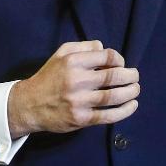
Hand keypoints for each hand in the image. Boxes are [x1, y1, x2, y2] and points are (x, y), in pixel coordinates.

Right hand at [7, 40, 138, 136]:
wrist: (29, 105)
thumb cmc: (49, 77)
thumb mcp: (61, 54)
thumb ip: (83, 47)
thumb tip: (103, 47)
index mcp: (73, 62)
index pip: (106, 56)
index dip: (119, 59)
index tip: (121, 64)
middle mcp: (77, 80)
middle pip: (114, 76)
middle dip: (130, 76)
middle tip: (135, 76)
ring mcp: (79, 101)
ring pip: (113, 96)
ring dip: (130, 92)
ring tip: (136, 89)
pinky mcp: (81, 118)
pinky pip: (107, 115)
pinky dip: (124, 111)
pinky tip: (132, 106)